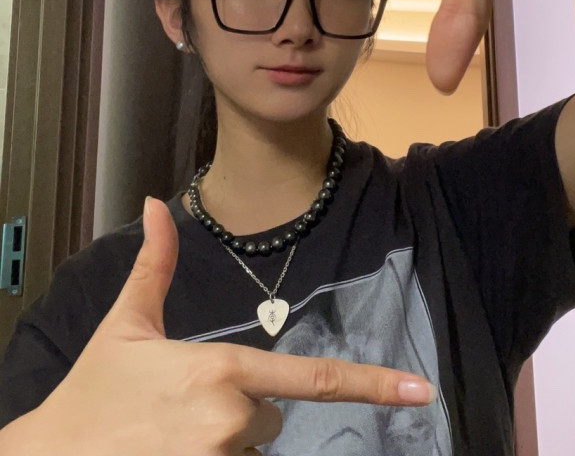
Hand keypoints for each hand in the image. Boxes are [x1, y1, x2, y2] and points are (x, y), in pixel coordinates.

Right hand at [21, 198, 434, 455]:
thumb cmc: (92, 394)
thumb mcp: (126, 325)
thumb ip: (155, 264)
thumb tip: (160, 204)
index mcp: (221, 372)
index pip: (312, 379)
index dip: (373, 384)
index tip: (420, 390)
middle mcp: (231, 422)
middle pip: (268, 415)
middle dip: (242, 409)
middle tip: (183, 408)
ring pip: (250, 448)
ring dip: (225, 441)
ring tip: (173, 434)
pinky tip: (176, 448)